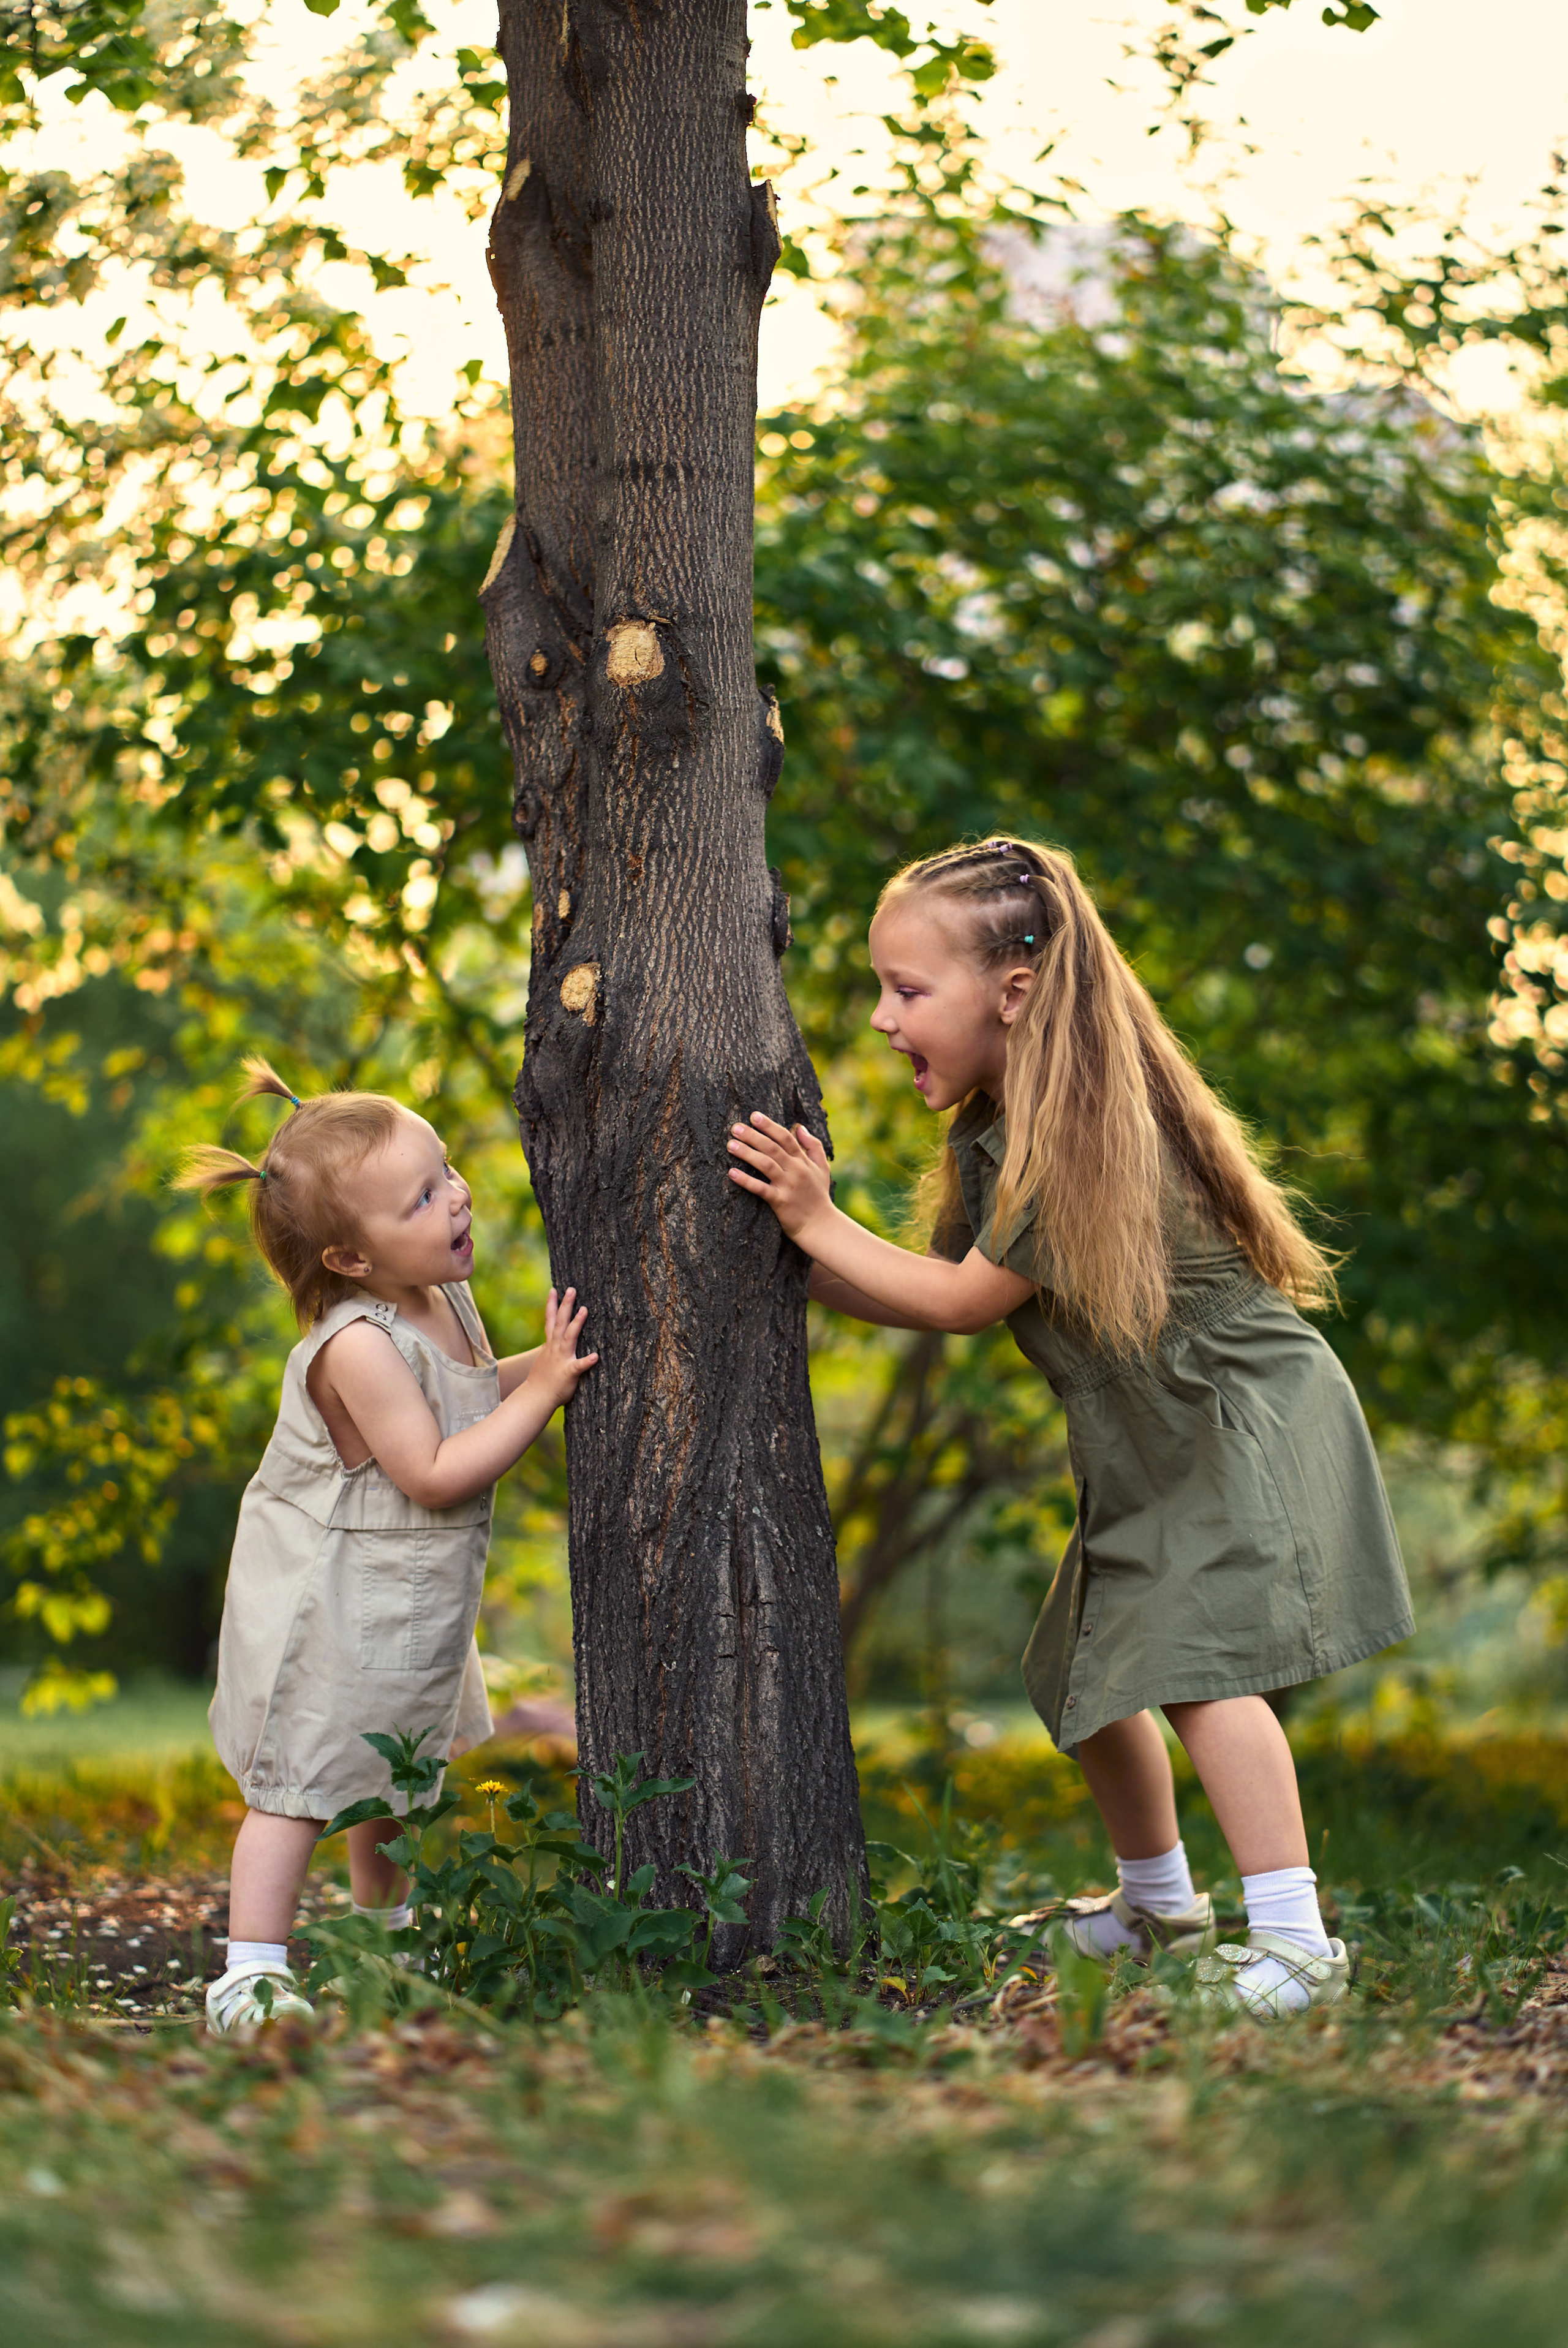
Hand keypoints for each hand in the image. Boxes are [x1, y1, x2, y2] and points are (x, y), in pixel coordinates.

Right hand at [533, 1287, 598, 1406]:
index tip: (554, 1289)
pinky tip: (596, 1356)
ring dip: (577, 1323)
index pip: (550, 1321)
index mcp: (550, 1345)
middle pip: (560, 1322)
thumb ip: (552, 1348)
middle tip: (571, 1289)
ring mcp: (562, 1359)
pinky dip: (586, 1361)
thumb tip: (555, 1340)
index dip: (551, 1304)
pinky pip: (578, 1366)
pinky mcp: (569, 1372)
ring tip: (585, 1310)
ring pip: (569, 1337)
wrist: (535, 1398)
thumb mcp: (546, 1359)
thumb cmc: (543, 1380)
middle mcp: (555, 1348)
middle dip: (565, 1305)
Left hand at [727, 1113, 832, 1243]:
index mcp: (803, 1161)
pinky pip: (760, 1189)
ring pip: (765, 1164)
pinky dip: (746, 1180)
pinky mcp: (780, 1202)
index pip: (785, 1138)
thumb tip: (800, 1127)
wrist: (821, 1226)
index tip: (754, 1116)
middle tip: (735, 1127)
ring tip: (730, 1145)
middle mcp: (796, 1171)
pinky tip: (731, 1173)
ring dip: (747, 1153)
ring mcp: (787, 1186)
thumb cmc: (818, 1196)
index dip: (769, 1126)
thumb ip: (814, 1146)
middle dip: (753, 1136)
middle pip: (772, 1148)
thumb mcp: (822, 1168)